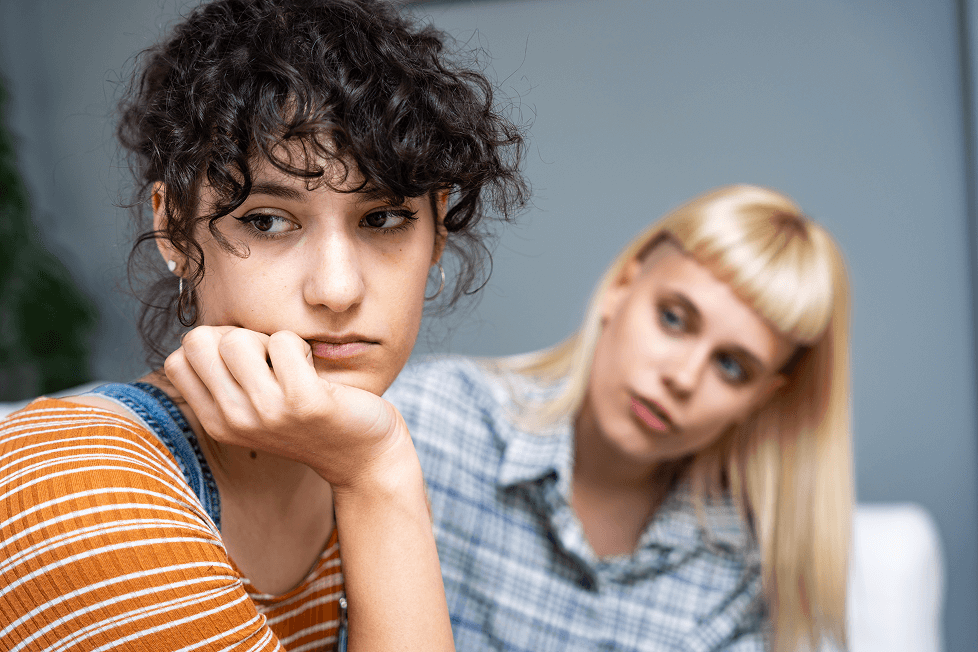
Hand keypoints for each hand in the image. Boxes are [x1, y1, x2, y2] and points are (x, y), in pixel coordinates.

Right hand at [163, 325, 409, 489]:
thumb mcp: (255, 409)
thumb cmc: (310, 420)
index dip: (214, 346)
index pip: (177, 359)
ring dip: (270, 340)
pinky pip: (284, 341)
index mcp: (216, 422)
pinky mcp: (304, 402)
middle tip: (270, 360)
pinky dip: (301, 345)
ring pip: (237, 339)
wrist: (363, 456)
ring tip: (293, 366)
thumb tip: (203, 333)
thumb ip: (226, 378)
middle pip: (199, 341)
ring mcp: (268, 412)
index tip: (248, 363)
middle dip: (236, 336)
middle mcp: (234, 420)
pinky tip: (314, 371)